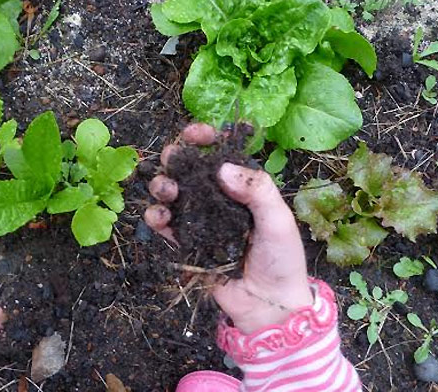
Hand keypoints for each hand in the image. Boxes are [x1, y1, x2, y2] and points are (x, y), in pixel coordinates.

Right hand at [145, 124, 313, 333]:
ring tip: (166, 190)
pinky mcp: (186, 242)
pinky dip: (156, 216)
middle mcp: (217, 198)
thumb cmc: (282, 259)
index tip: (195, 133)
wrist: (269, 305)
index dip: (205, 138)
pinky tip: (158, 215)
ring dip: (162, 185)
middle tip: (171, 158)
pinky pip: (165, 225)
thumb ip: (257, 190)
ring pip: (172, 193)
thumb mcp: (279, 220)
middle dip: (176, 157)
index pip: (219, 153)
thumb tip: (221, 169)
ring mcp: (199, 220)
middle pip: (188, 169)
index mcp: (242, 187)